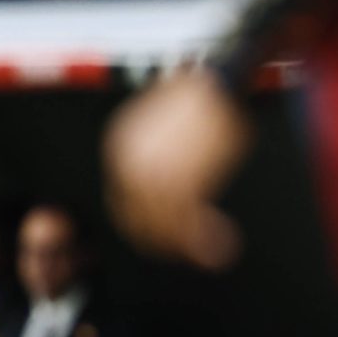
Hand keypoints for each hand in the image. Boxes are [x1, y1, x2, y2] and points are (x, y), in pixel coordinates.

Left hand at [104, 69, 249, 268]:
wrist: (218, 81)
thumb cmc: (200, 102)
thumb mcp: (167, 134)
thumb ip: (164, 166)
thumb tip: (174, 200)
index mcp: (119, 150)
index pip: (122, 202)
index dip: (141, 227)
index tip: (161, 241)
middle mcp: (126, 163)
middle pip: (136, 217)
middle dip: (162, 242)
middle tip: (188, 255)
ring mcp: (150, 171)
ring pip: (160, 222)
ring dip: (184, 245)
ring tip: (207, 254)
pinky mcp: (178, 175)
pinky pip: (183, 217)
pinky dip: (200, 236)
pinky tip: (215, 243)